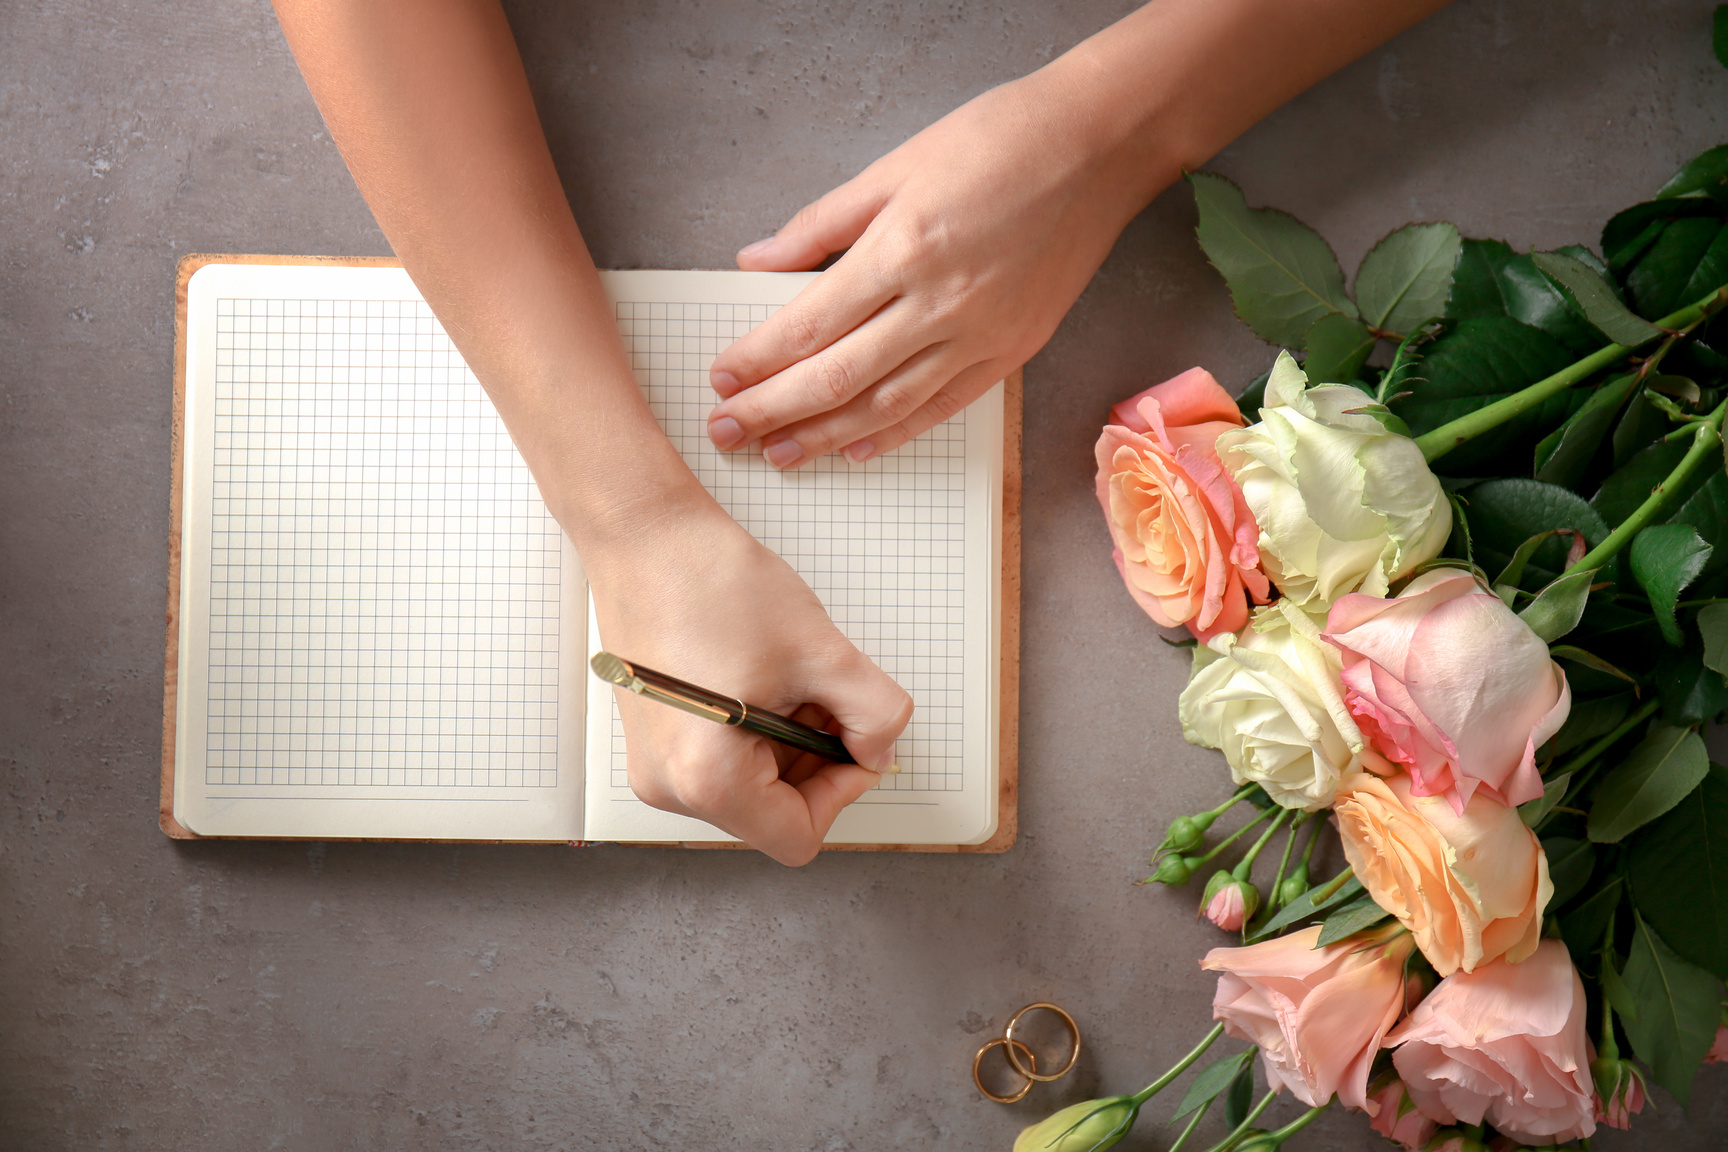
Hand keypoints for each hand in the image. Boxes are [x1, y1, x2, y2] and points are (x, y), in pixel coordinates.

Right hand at [584, 499, 912, 865]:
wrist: (644, 534)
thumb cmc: (709, 583)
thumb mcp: (820, 651)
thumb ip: (874, 714)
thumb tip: (880, 750)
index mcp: (705, 780)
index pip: (798, 836)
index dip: (843, 790)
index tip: (855, 740)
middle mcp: (668, 785)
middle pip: (774, 811)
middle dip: (816, 756)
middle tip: (825, 691)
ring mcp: (656, 763)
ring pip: (753, 783)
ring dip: (789, 738)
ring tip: (789, 673)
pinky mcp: (656, 737)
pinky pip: (724, 757)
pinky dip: (759, 725)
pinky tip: (763, 673)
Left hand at [706, 60, 1158, 467]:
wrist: (1099, 147)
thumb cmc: (1001, 139)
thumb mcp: (896, 164)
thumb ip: (822, 223)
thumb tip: (759, 261)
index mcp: (903, 248)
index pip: (809, 324)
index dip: (758, 360)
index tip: (722, 379)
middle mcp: (941, 302)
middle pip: (838, 376)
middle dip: (774, 411)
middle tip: (728, 433)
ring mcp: (981, 334)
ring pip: (887, 405)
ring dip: (825, 435)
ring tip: (779, 454)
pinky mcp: (1013, 350)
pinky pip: (942, 406)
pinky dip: (894, 432)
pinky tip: (855, 448)